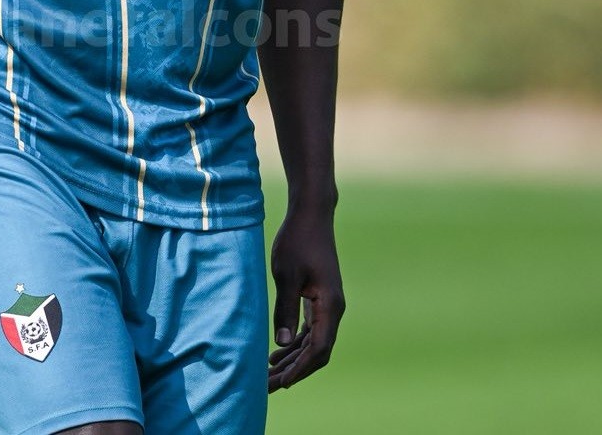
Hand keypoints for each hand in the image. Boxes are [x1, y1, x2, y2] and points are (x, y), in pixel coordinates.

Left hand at [267, 206, 344, 391]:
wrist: (310, 215)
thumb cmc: (297, 240)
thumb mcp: (287, 275)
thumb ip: (285, 309)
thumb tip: (281, 343)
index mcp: (330, 305)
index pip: (319, 348)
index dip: (301, 368)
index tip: (283, 383)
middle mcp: (333, 309)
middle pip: (317, 351)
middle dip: (294, 370)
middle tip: (268, 386)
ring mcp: (327, 304)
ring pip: (313, 342)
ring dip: (293, 359)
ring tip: (268, 374)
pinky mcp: (319, 297)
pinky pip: (310, 329)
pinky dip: (295, 342)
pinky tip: (276, 351)